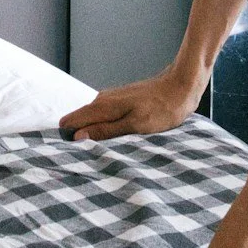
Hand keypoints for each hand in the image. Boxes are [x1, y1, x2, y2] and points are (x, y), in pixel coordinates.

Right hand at [59, 63, 201, 143]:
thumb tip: (77, 137)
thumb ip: (106, 131)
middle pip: (78, 122)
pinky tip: (114, 141)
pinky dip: (103, 130)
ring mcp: (111, 100)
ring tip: (100, 154)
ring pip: (90, 121)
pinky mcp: (120, 102)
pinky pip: (102, 118)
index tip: (69, 157)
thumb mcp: (135, 126)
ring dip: (92, 136)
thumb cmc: (163, 108)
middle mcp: (102, 101)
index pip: (70, 122)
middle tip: (87, 161)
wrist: (181, 86)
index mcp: (103, 107)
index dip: (66, 139)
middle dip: (79, 140)